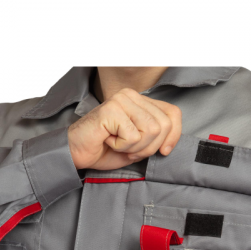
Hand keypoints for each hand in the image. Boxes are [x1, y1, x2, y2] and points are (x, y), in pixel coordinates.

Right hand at [67, 88, 181, 169]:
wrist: (76, 153)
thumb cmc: (106, 149)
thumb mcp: (139, 145)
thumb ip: (156, 138)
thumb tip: (170, 142)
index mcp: (140, 100)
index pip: (173, 113)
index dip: (173, 136)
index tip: (163, 151)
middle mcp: (131, 95)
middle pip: (164, 125)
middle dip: (150, 147)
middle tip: (130, 149)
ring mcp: (121, 100)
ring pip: (151, 131)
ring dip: (136, 148)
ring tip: (119, 144)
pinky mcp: (111, 109)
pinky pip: (134, 137)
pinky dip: (123, 147)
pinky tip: (109, 141)